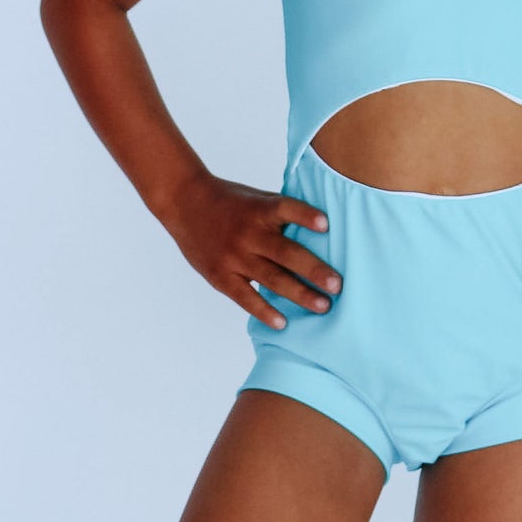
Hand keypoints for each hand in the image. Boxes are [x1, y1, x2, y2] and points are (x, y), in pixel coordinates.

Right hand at [162, 170, 341, 330]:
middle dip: (314, 270)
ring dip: (299, 294)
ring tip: (323, 306)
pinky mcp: (220, 275)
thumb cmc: (231, 202)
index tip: (326, 225)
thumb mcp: (256, 199)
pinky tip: (282, 322)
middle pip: (286, 253)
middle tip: (337, 285)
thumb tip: (323, 233)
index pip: (286, 209)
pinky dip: (264, 311)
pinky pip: (245, 297)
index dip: (306, 216)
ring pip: (272, 279)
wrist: (184, 202)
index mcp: (260, 209)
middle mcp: (249, 233)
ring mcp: (234, 256)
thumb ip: (282, 215)